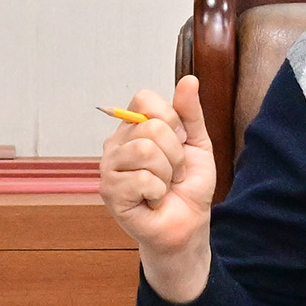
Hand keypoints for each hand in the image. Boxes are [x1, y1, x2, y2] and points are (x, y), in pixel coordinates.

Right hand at [100, 76, 220, 302]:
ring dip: (167, 173)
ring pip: (145, 151)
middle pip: (150, 127)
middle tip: (173, 173)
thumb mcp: (197, 144)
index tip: (179, 142)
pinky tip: (153, 200)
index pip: (144, 99)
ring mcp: (109, 168)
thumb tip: (189, 80)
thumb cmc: (188, 187)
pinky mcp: (110, 192)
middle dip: (175, 154)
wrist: (188, 225)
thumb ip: (191, 113)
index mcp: (134, 127)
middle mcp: (116, 144)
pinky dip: (159, 192)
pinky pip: (142, 179)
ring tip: (164, 185)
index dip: (171, 119)